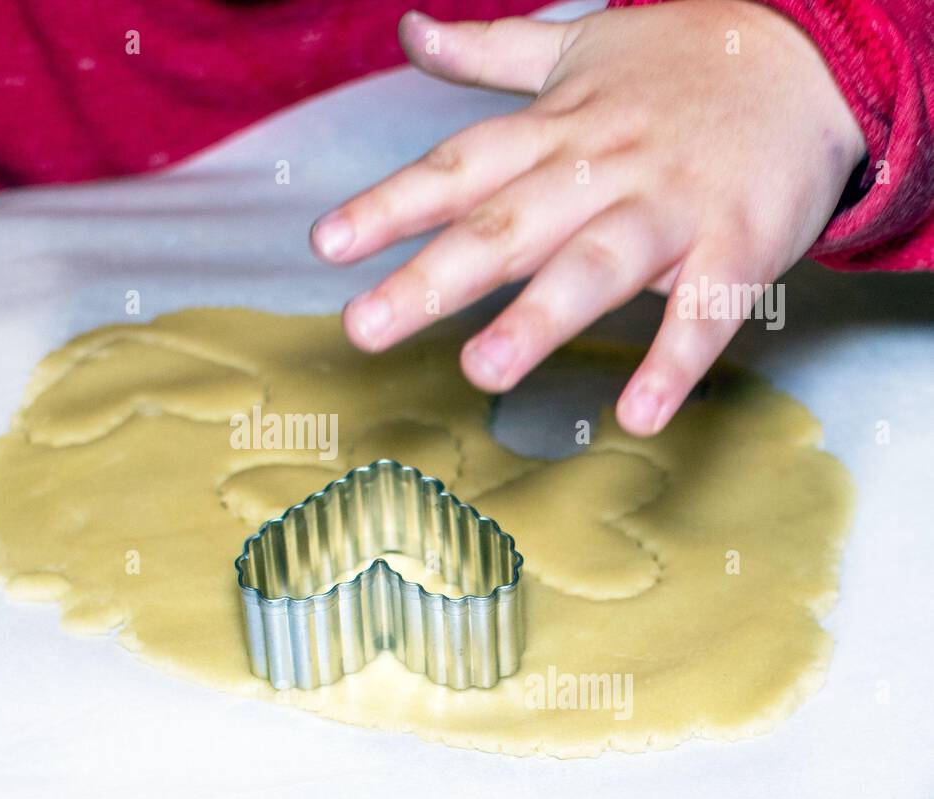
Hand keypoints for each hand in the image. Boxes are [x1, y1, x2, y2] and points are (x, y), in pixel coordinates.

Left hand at [311, 1, 864, 435]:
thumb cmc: (677, 64)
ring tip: (482, 372)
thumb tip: (409, 33)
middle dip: (433, 277)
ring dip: (540, 318)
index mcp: (555, 130)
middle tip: (365, 326)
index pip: (458, 169)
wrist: (815, 54)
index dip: (390, 206)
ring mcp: (671, 206)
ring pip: (597, 264)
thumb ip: (488, 53)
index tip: (327, 247)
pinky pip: (706, 309)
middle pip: (507, 225)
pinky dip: (675, 361)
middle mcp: (601, 168)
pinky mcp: (740, 243)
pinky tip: (638, 415)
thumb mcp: (577, 49)